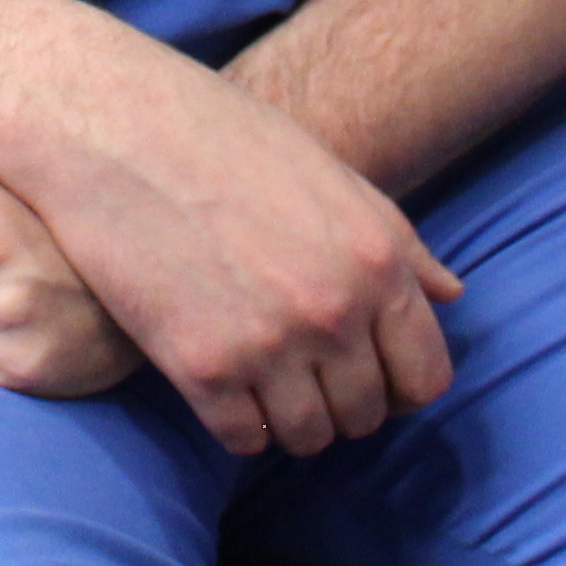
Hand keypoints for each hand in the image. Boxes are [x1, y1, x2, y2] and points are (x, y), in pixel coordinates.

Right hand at [1, 63, 463, 456]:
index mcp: (377, 258)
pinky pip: (243, 440)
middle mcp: (335, 308)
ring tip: (259, 379)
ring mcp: (269, 343)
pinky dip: (236, 424)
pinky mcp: (202, 368)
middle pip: (365, 415)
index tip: (366, 375)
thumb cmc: (222, 136)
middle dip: (338, 401)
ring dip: (289, 420)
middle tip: (299, 370)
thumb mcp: (330, 174)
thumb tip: (452, 294)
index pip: (426, 377)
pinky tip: (218, 383)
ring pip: (308, 438)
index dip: (399, 387)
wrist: (114, 125)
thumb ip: (398, 242)